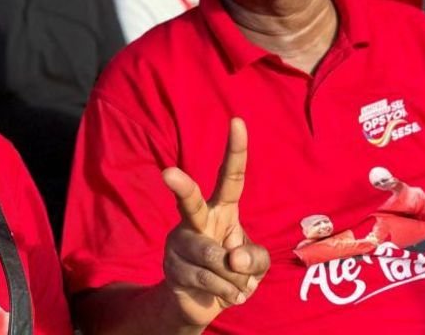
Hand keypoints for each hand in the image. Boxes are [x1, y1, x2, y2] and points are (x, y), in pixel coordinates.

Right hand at [161, 118, 269, 327]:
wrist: (203, 303)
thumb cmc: (233, 274)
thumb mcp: (256, 265)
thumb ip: (255, 258)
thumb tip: (232, 258)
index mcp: (222, 209)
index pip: (230, 177)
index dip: (235, 151)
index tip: (237, 121)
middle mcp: (197, 220)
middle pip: (190, 202)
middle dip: (181, 187)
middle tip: (168, 173)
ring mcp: (180, 243)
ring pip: (212, 256)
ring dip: (234, 278)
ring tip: (235, 284)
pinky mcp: (172, 268)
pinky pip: (207, 280)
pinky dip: (226, 292)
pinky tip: (224, 293)